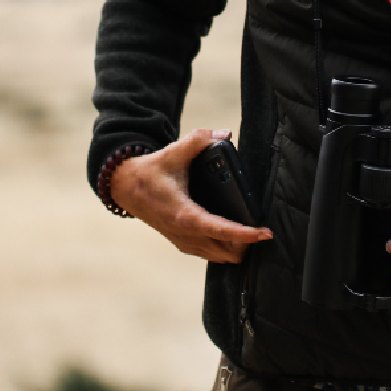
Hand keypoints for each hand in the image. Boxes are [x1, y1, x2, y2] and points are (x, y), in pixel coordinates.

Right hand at [109, 128, 272, 264]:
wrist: (125, 188)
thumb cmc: (150, 172)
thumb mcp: (172, 152)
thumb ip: (198, 140)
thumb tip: (224, 133)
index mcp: (184, 214)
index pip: (220, 230)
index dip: (245, 234)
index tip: (265, 233)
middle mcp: (184, 233)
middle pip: (226, 252)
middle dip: (246, 244)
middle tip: (261, 229)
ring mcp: (182, 241)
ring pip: (218, 257)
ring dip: (236, 249)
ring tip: (251, 235)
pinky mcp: (180, 242)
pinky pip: (208, 254)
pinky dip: (223, 249)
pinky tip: (232, 238)